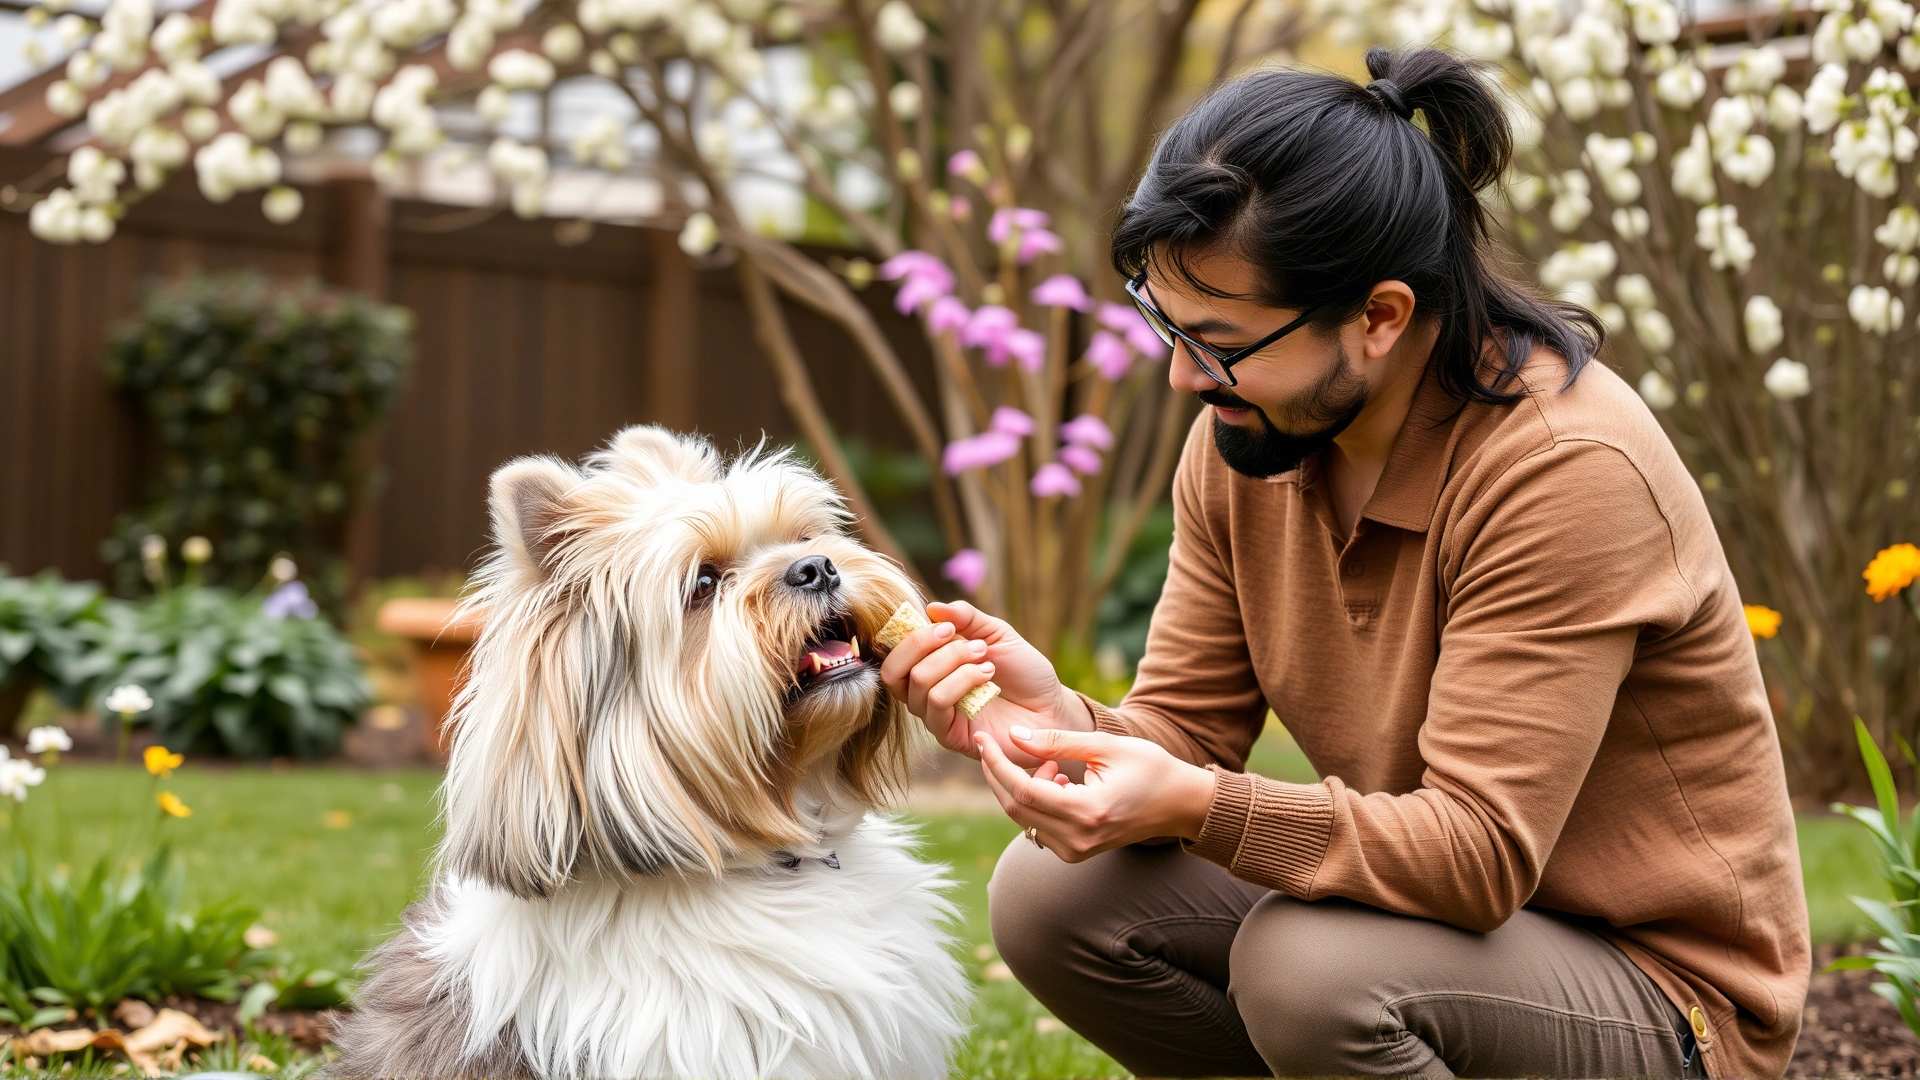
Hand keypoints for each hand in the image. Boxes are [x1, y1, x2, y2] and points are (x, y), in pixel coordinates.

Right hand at [878, 601, 1088, 764]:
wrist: (1052, 705)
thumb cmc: (1024, 671)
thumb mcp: (997, 634)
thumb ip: (967, 618)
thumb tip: (932, 607)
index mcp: (929, 665)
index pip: (895, 653)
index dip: (911, 635)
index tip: (947, 626)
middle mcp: (925, 692)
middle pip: (895, 670)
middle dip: (926, 645)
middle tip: (965, 639)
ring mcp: (935, 716)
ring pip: (919, 684)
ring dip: (954, 663)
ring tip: (986, 659)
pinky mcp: (950, 736)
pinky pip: (937, 706)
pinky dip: (961, 682)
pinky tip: (987, 677)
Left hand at [975, 726, 1218, 861]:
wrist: (1180, 804)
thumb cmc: (1150, 768)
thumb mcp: (1105, 746)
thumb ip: (1056, 742)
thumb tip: (1012, 736)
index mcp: (1086, 812)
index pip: (1023, 791)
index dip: (997, 764)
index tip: (983, 739)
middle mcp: (1077, 840)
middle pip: (1015, 808)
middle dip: (997, 774)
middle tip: (994, 745)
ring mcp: (1075, 851)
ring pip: (1023, 819)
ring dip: (1019, 786)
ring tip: (1050, 762)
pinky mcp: (1075, 853)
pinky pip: (1037, 826)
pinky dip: (1034, 800)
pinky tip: (1057, 780)